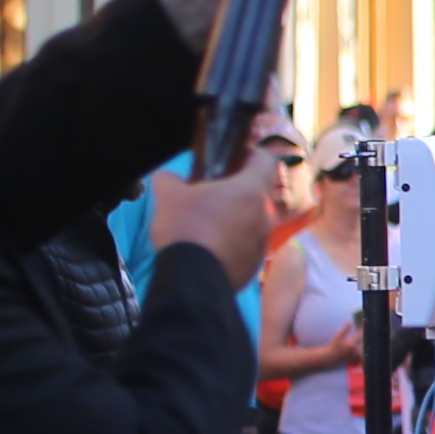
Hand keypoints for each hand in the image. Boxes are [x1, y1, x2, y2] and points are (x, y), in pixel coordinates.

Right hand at [148, 154, 278, 289]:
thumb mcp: (168, 195)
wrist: (193, 278)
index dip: (252, 154)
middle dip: (238, 191)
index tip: (236, 157)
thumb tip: (171, 178)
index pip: (266, 160)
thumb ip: (171, 178)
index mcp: (251, 190)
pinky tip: (211, 248)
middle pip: (258, 193)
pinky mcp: (256, 264)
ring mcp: (263, 241)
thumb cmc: (186, 228)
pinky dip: (233, 243)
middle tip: (213, 194)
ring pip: (253, 221)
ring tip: (208, 224)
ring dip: (236, 218)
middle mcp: (265, 214)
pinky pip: (247, 245)